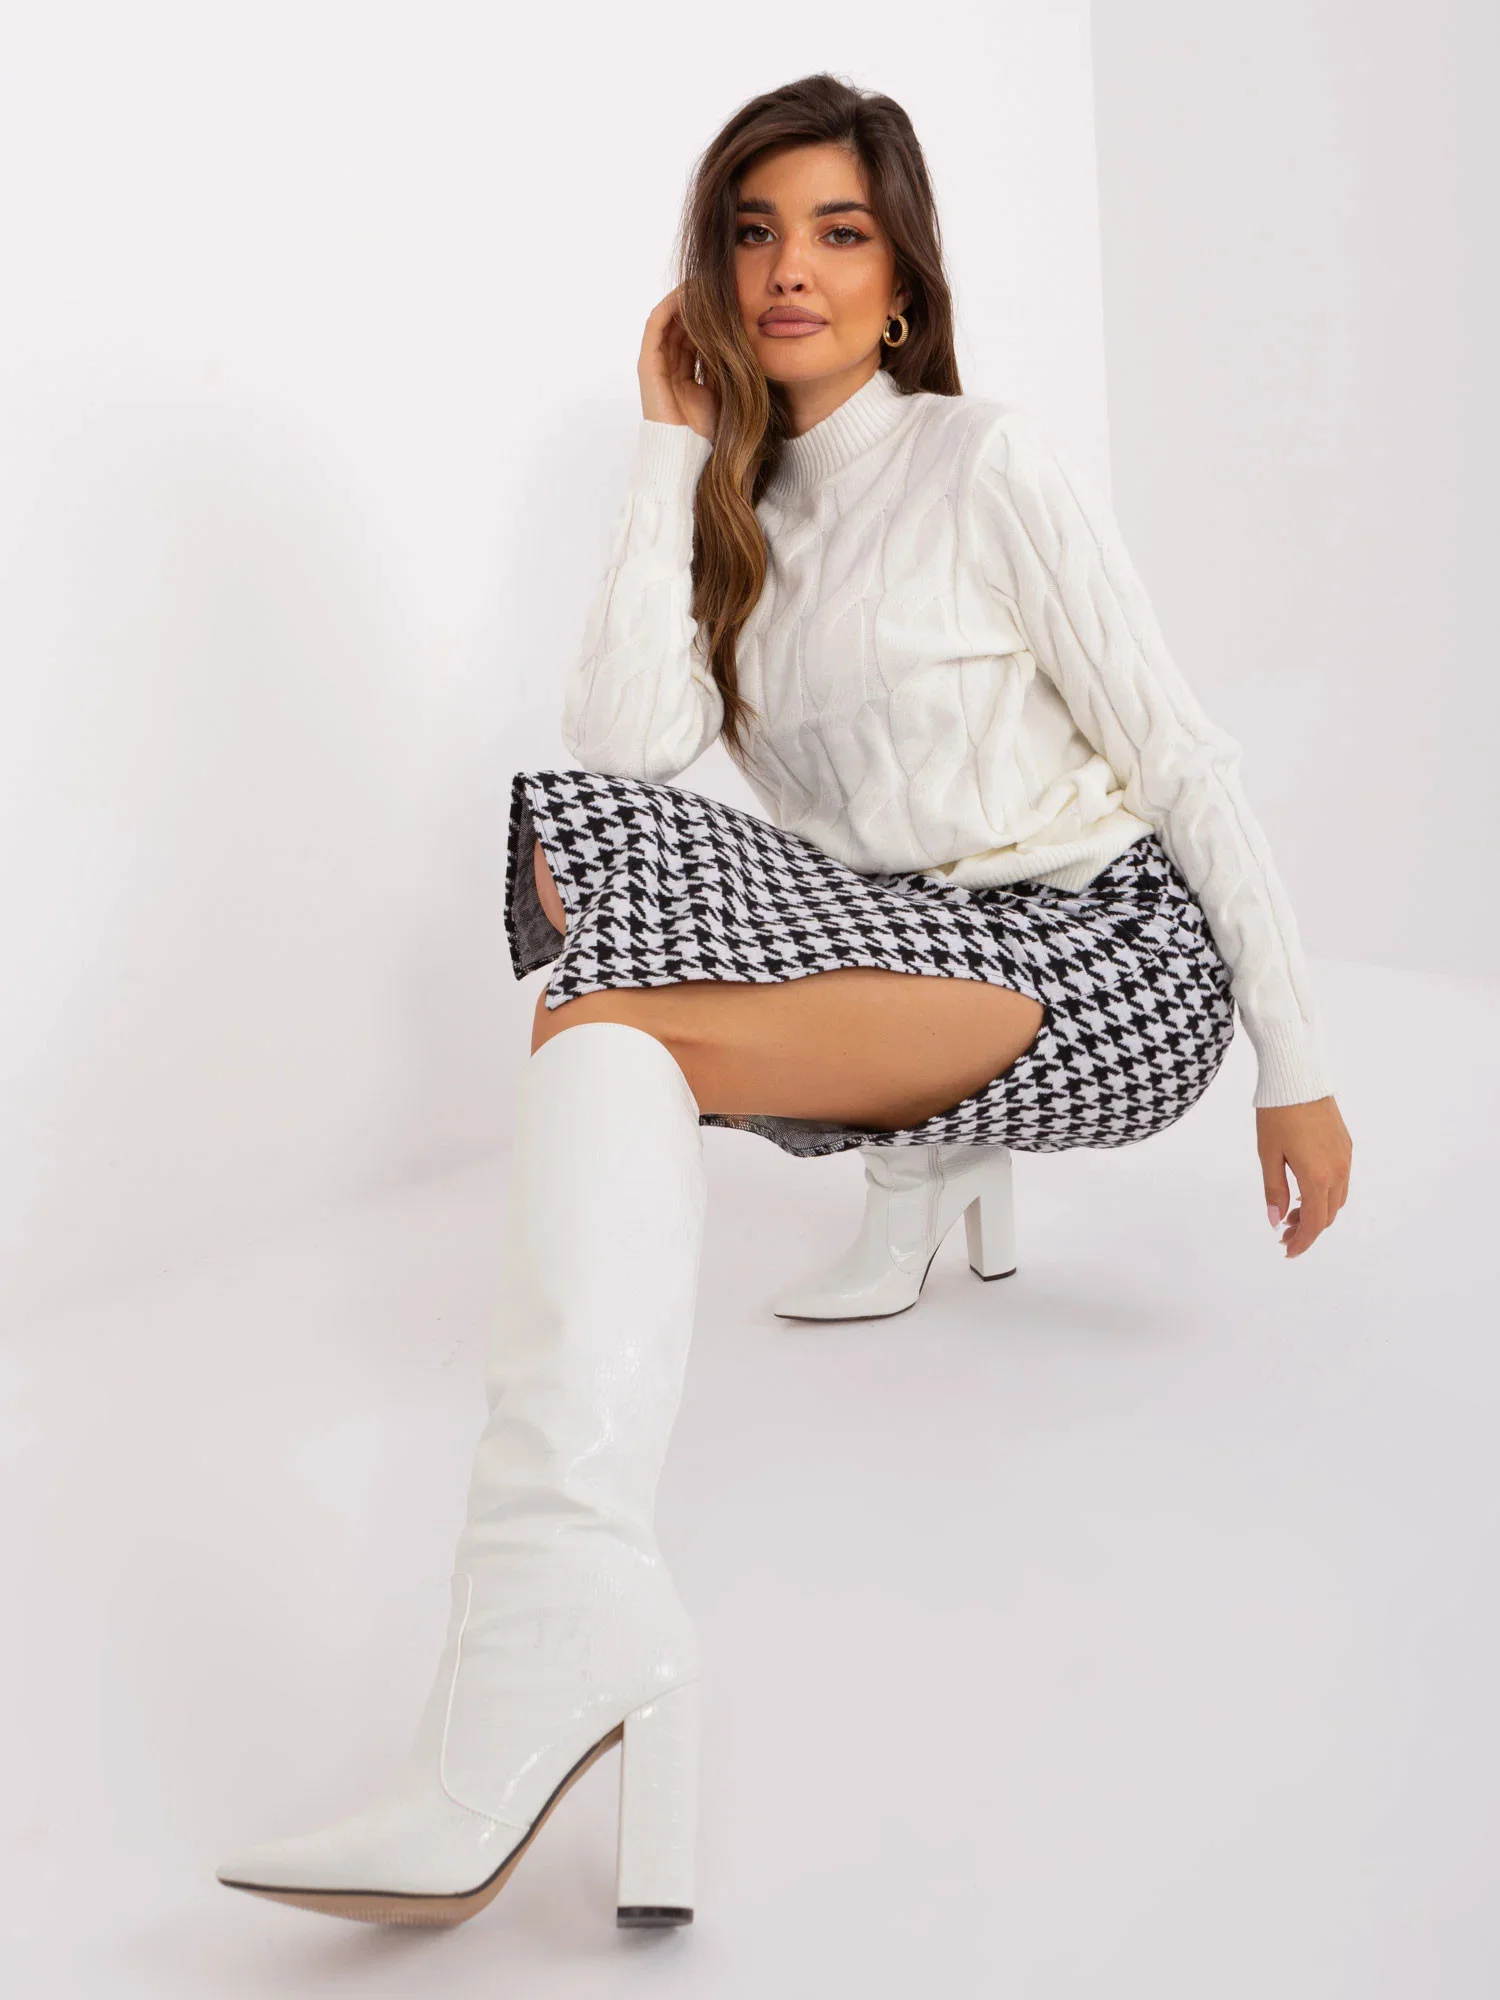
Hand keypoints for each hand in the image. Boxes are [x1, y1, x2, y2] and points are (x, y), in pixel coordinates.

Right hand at [638, 288, 718, 441]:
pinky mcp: (647, 363)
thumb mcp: (724, 388)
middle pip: (681, 324)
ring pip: (669, 319)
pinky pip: (656, 325)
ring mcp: (656, 364)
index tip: (729, 297)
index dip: (709, 316)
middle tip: (717, 283)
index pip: (695, 335)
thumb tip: (740, 336)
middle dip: (698, 304)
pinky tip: (688, 295)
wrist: (690, 450)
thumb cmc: (708, 428)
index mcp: (685, 374)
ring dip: (684, 299)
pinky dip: (670, 306)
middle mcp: (668, 366)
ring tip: (702, 283)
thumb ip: (724, 363)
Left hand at [1256, 1097, 1351, 1258]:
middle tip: (1283, 1232)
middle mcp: (1338, 1170)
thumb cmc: (1277, 1114)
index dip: (1302, 1242)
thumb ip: (1274, 1190)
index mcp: (1318, 1176)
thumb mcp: (1269, 1154)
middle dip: (1307, 1229)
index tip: (1287, 1251)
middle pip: (1328, 1214)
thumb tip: (1276, 1221)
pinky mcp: (1346, 1146)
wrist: (1297, 1077)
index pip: (1315, 1223)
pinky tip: (1305, 1190)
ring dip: (1317, 1212)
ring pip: (1337, 1199)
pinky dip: (1325, 1194)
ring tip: (1292, 1213)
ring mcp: (1345, 1157)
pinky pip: (1341, 1181)